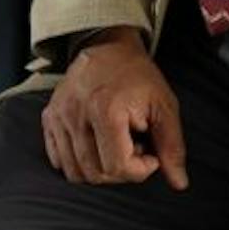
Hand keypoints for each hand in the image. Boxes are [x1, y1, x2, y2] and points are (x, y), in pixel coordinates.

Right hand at [40, 28, 189, 189]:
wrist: (108, 47)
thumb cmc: (137, 76)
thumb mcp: (164, 106)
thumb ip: (172, 146)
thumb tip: (179, 183)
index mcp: (106, 110)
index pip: (118, 168)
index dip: (140, 169)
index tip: (148, 153)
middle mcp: (77, 114)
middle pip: (96, 174)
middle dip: (120, 171)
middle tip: (133, 147)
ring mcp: (59, 116)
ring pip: (75, 172)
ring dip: (99, 168)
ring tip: (114, 146)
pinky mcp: (49, 117)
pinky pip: (58, 160)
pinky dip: (78, 162)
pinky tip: (95, 145)